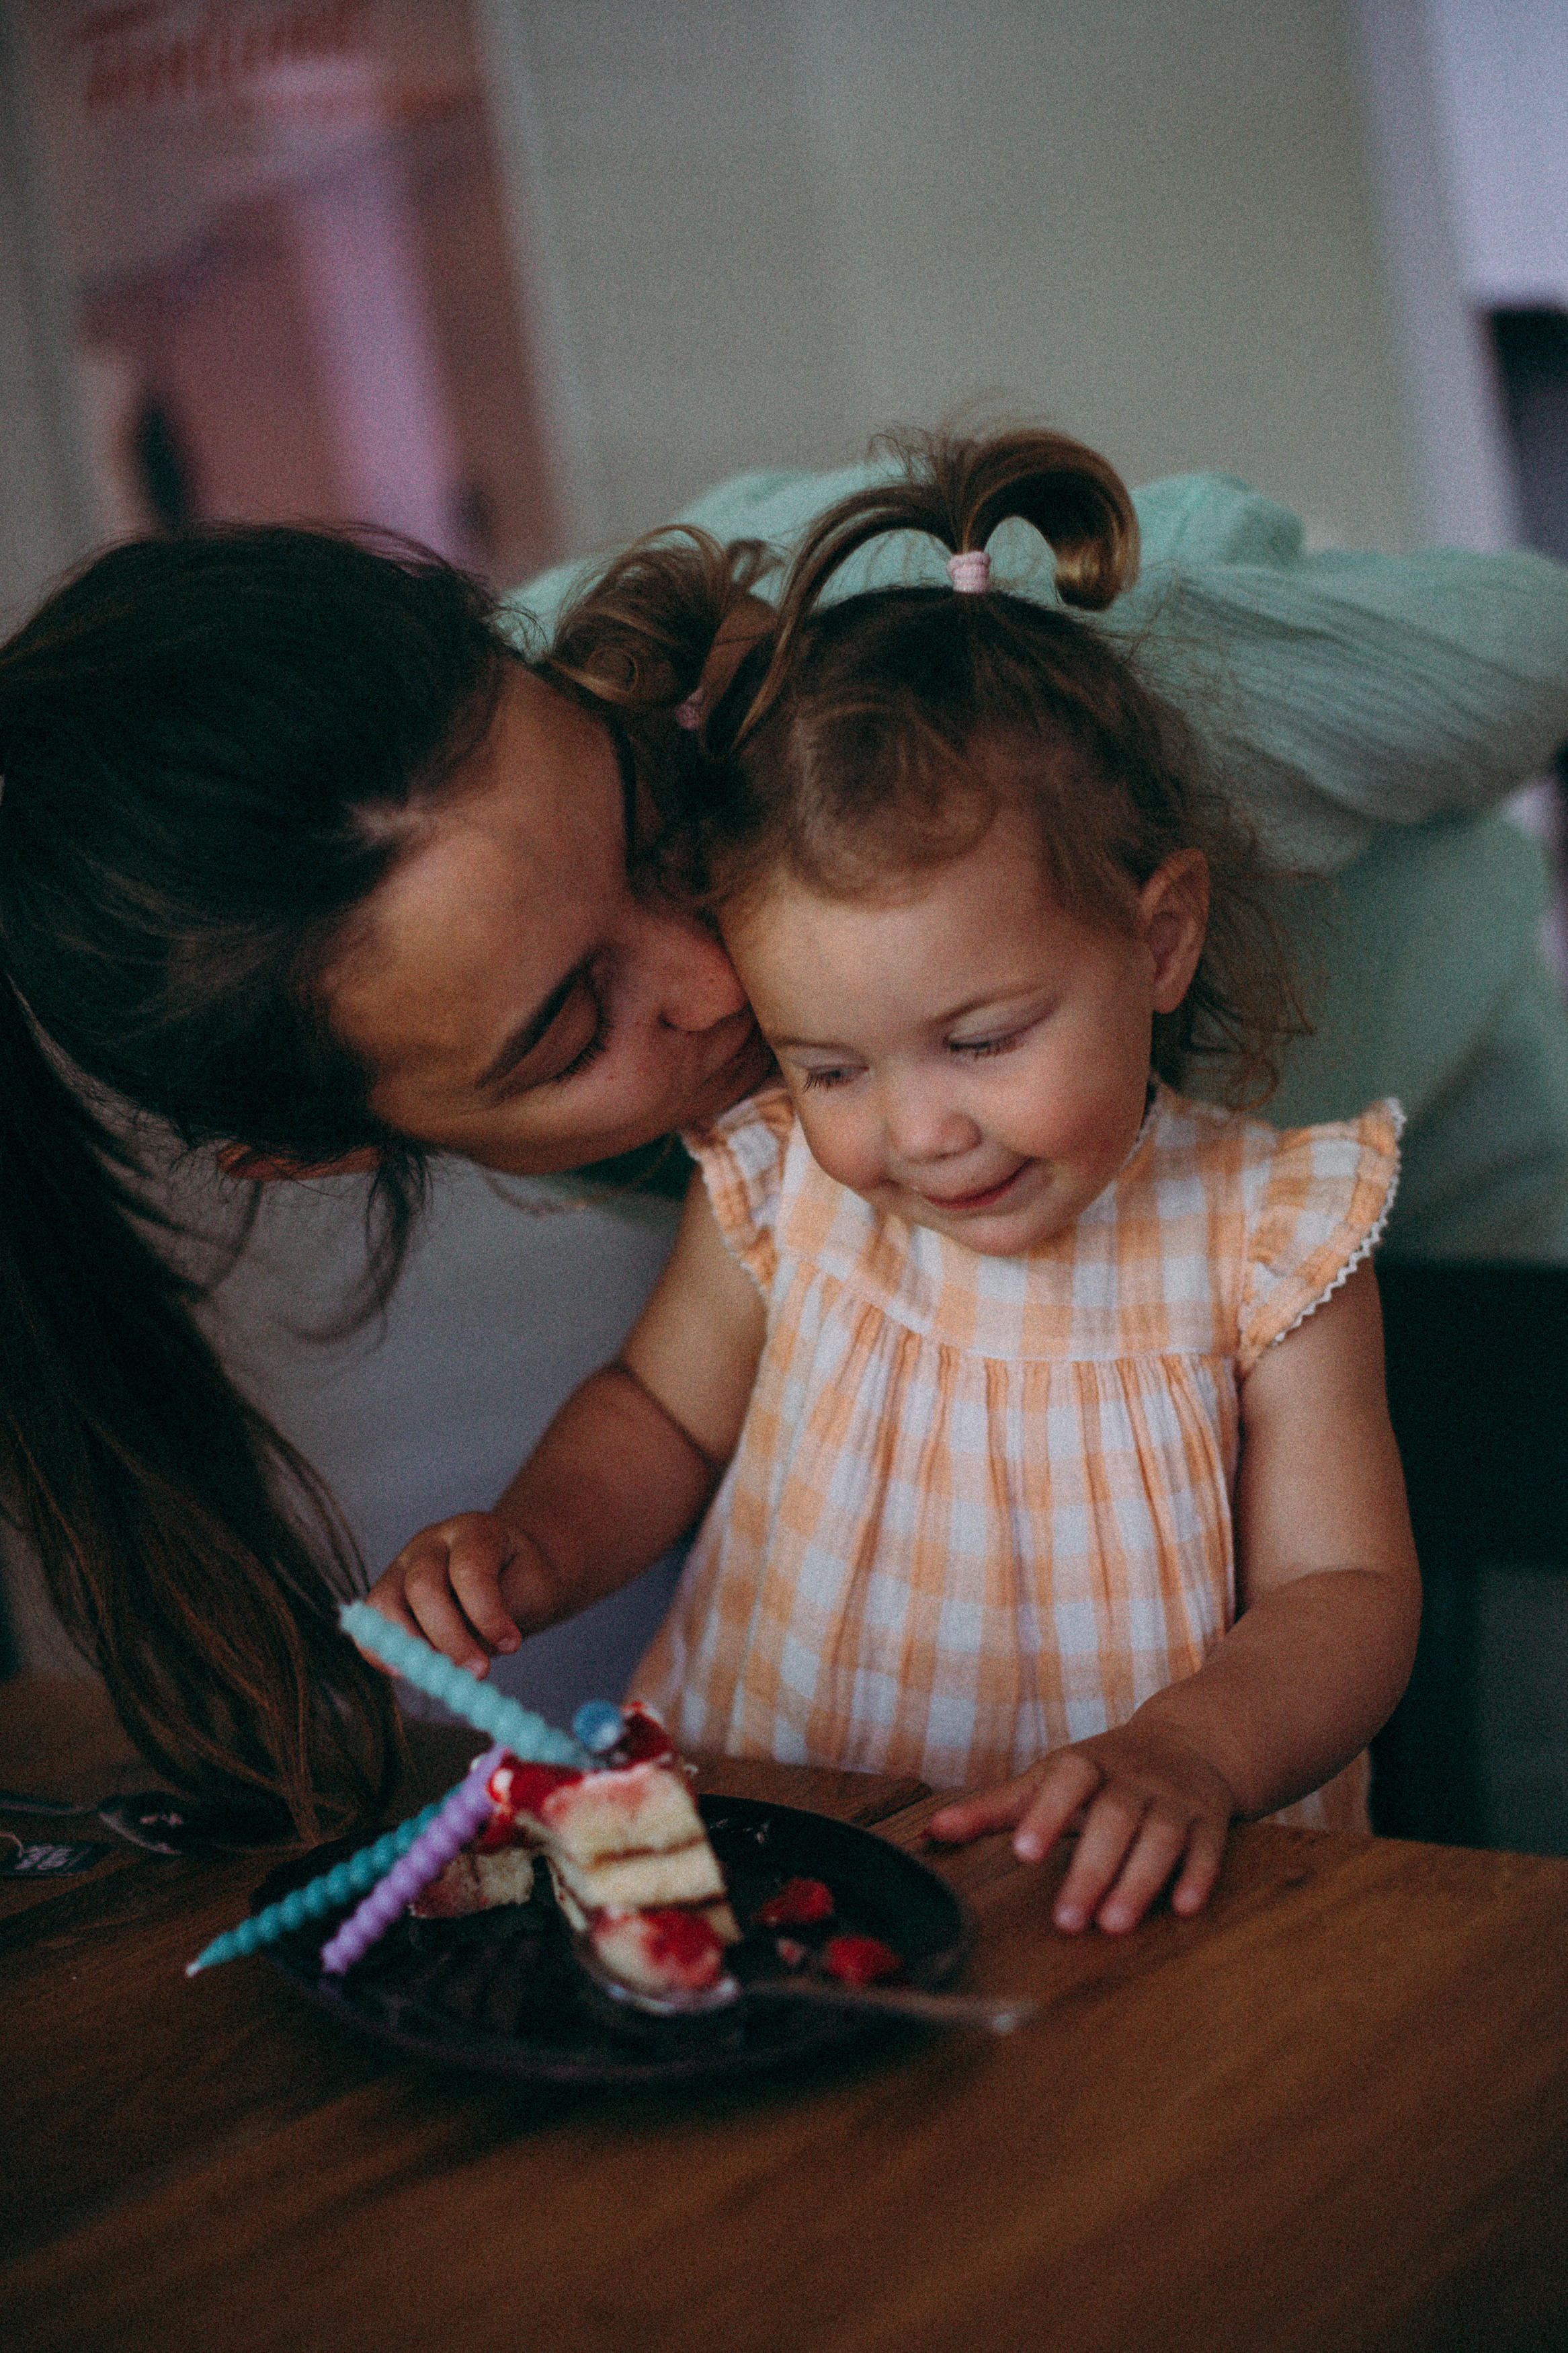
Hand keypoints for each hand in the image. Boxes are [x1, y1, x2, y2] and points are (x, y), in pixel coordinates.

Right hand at [363, 1512, 554, 1676]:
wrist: (511, 1570)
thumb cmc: (522, 1579)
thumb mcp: (529, 1589)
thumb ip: (500, 1612)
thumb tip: (469, 1659)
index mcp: (473, 1530)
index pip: (469, 1569)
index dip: (486, 1612)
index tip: (511, 1645)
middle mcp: (431, 1543)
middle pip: (423, 1586)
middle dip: (449, 1638)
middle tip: (477, 1672)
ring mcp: (403, 1566)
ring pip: (387, 1605)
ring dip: (413, 1649)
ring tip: (445, 1677)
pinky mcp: (388, 1593)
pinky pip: (371, 1625)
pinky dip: (382, 1653)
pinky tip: (409, 1673)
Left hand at [926, 1719, 1236, 1935]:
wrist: (1190, 1742)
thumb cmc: (1103, 1772)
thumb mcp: (1049, 1778)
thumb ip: (995, 1808)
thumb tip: (931, 1831)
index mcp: (1086, 1764)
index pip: (1066, 1780)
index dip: (1047, 1813)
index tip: (1023, 1852)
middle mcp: (1132, 1779)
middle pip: (1113, 1818)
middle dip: (1091, 1870)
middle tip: (1067, 1920)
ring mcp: (1174, 1799)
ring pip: (1160, 1836)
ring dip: (1139, 1880)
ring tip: (1114, 1925)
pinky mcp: (1209, 1821)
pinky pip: (1208, 1847)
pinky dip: (1198, 1876)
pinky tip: (1183, 1908)